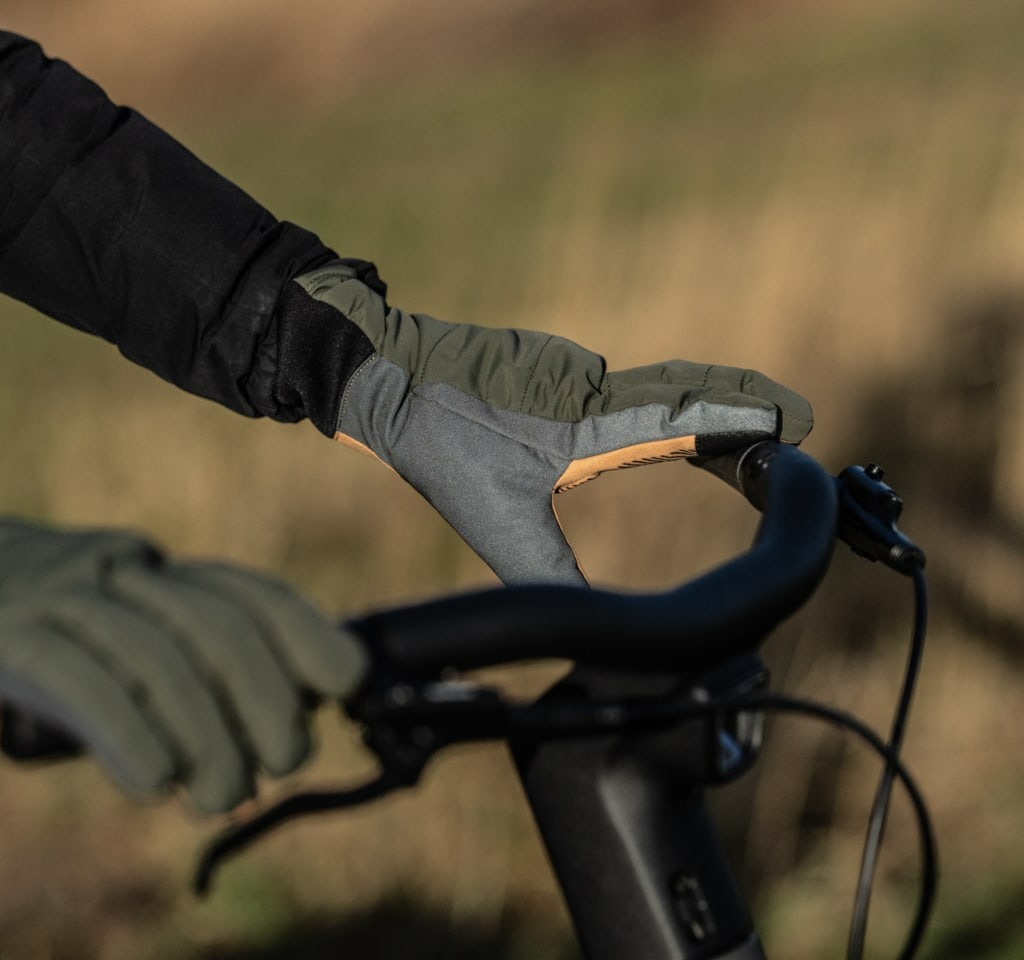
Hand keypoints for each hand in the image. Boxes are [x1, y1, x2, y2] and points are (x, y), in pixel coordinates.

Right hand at [0, 397, 365, 812]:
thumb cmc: (27, 619)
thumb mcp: (108, 628)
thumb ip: (173, 673)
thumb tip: (256, 753)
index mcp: (152, 568)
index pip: (246, 592)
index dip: (306, 634)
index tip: (346, 683)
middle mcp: (117, 570)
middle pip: (215, 627)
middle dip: (265, 700)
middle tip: (277, 763)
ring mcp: (55, 592)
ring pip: (154, 656)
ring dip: (204, 734)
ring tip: (219, 793)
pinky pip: (76, 676)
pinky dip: (127, 729)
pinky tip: (153, 778)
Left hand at [293, 262, 812, 584]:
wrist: (381, 376)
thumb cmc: (436, 441)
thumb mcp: (494, 519)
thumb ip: (546, 571)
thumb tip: (588, 625)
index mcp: (589, 418)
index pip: (687, 414)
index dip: (747, 418)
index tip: (797, 422)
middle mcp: (591, 384)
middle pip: (686, 390)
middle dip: (743, 405)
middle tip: (796, 421)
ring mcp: (570, 370)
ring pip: (651, 389)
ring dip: (700, 407)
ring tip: (751, 434)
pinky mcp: (548, 370)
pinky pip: (616, 389)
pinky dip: (654, 407)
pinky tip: (665, 427)